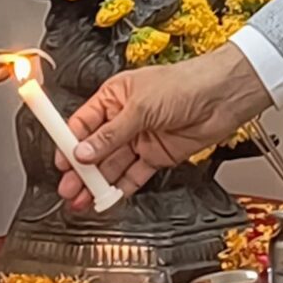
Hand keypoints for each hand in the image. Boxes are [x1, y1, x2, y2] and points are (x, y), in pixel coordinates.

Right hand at [60, 43, 272, 205]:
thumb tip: (84, 152)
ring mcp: (141, 139)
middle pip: (95, 149)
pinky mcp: (157, 155)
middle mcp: (125, 119)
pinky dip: (121, 187)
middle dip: (80, 170)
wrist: (222, 96)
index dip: (69, 143)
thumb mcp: (140, 106)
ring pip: (112, 165)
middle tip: (68, 188)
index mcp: (114, 97)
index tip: (60, 161)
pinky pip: (134, 174)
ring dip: (97, 183)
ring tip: (82, 198)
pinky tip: (108, 196)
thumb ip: (111, 134)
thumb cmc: (184, 84)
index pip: (82, 123)